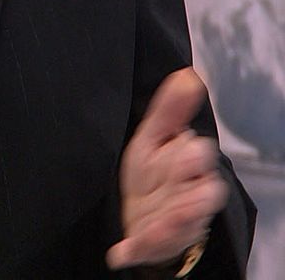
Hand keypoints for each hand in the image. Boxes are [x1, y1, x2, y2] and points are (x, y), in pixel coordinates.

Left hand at [106, 68, 226, 271]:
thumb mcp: (152, 138)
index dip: (186, 149)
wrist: (138, 216)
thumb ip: (169, 109)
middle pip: (205, 189)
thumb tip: (188, 73)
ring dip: (176, 216)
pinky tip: (119, 251)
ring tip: (161, 213)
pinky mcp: (158, 244)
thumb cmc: (149, 174)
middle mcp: (192, 197)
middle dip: (185, 177)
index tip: (178, 140)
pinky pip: (155, 246)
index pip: (199, 154)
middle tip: (167, 168)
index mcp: (190, 167)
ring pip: (189, 221)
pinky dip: (141, 247)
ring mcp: (179, 224)